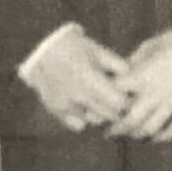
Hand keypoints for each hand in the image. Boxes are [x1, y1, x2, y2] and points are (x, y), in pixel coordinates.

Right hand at [20, 25, 134, 132]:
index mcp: (91, 79)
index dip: (127, 99)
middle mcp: (79, 96)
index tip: (126, 94)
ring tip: (98, 99)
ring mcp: (66, 105)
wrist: (36, 48)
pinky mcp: (56, 110)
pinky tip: (83, 105)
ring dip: (100, 113)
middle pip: (110, 115)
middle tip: (115, 98)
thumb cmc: (70, 46)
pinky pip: (77, 124)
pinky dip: (83, 118)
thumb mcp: (97, 49)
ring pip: (95, 120)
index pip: (120, 103)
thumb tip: (134, 78)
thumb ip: (118, 65)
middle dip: (116, 108)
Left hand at [110, 20, 171, 141]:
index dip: (105, 102)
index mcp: (143, 75)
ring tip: (131, 135)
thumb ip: (133, 63)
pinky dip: (162, 137)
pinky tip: (155, 138)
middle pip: (130, 120)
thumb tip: (120, 75)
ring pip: (150, 128)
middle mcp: (156, 92)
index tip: (100, 107)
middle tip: (108, 133)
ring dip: (137, 134)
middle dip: (116, 129)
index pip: (116, 96)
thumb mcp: (150, 46)